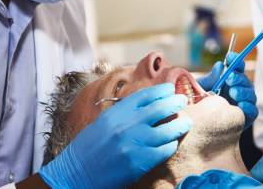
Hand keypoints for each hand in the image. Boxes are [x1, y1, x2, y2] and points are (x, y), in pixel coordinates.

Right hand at [39, 83, 191, 188]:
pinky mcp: (139, 162)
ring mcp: (134, 143)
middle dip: (176, 102)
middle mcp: (127, 125)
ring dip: (180, 125)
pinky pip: (164, 150)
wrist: (75, 174)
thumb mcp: (104, 122)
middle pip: (160, 108)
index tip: (170, 88)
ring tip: (186, 122)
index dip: (161, 90)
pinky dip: (171, 145)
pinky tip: (172, 143)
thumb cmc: (89, 148)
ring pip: (167, 130)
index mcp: (117, 112)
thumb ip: (125, 112)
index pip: (145, 95)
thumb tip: (148, 103)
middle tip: (183, 101)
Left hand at [198, 52, 257, 127]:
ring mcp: (243, 104)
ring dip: (242, 91)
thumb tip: (219, 65)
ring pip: (250, 94)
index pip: (236, 68)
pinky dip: (248, 107)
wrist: (196, 127)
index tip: (230, 57)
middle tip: (229, 78)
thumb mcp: (200, 90)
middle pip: (244, 80)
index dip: (235, 61)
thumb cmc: (197, 105)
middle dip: (238, 77)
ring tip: (232, 92)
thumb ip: (210, 79)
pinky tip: (240, 105)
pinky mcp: (246, 118)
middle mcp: (238, 90)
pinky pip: (252, 111)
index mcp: (228, 81)